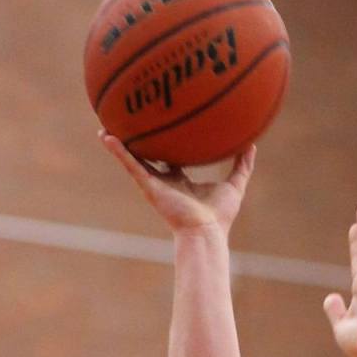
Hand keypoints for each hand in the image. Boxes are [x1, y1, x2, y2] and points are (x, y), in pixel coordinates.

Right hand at [101, 134, 255, 235]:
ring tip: (104, 126)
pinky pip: (130, 165)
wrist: (206, 232)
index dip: (166, 146)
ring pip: (133, 160)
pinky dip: (118, 151)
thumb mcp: (235, 185)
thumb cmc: (219, 216)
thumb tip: (252, 144)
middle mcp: (165, 182)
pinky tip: (106, 136)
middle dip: (138, 144)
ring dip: (118, 145)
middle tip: (129, 124)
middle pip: (148, 158)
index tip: (163, 130)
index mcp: (181, 181)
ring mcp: (154, 184)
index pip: (170, 159)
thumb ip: (242, 165)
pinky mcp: (148, 187)